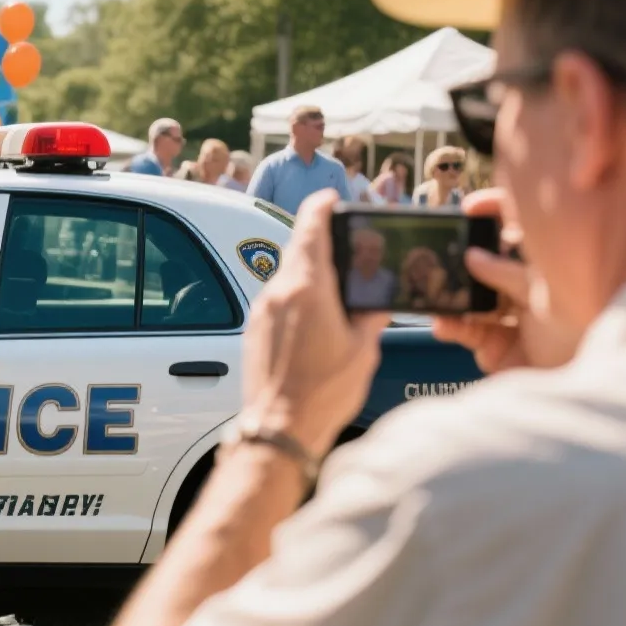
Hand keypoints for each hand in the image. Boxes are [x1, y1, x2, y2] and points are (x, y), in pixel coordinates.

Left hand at [239, 191, 388, 455]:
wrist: (278, 428)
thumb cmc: (321, 394)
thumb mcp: (363, 350)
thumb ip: (368, 317)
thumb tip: (373, 303)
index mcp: (306, 289)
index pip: (310, 229)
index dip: (321, 207)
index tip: (331, 198)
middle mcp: (277, 293)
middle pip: (297, 251)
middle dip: (320, 243)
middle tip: (344, 243)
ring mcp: (261, 311)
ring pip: (285, 277)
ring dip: (309, 274)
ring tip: (335, 287)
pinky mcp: (253, 330)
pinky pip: (277, 300)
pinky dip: (296, 297)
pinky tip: (316, 317)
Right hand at [431, 188, 579, 371]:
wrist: (579, 381)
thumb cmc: (580, 332)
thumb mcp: (544, 292)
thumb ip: (506, 272)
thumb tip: (472, 256)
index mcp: (545, 271)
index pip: (518, 232)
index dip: (495, 214)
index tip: (470, 208)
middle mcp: (525, 291)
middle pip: (486, 265)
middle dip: (460, 260)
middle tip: (439, 251)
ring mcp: (508, 318)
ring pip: (470, 298)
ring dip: (451, 296)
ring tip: (436, 293)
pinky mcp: (494, 346)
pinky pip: (464, 330)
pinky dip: (450, 326)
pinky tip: (444, 324)